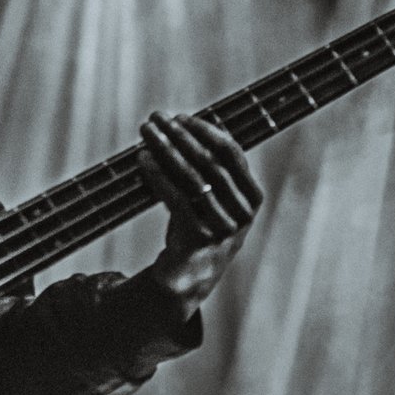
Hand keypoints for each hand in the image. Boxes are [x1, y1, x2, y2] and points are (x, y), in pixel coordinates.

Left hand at [135, 112, 262, 312]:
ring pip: (191, 178)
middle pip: (209, 163)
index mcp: (252, 198)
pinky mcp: (198, 238)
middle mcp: (242, 213)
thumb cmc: (200, 225)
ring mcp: (222, 228)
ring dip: (165, 150)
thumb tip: (184, 125)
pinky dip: (158, 175)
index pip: (231, 154)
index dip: (205, 131)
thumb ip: (210, 168)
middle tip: (156, 118)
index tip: (181, 117)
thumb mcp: (215, 198)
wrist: (190, 276)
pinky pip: (176, 198)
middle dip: (180, 136)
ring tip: (146, 133)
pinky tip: (142, 159)